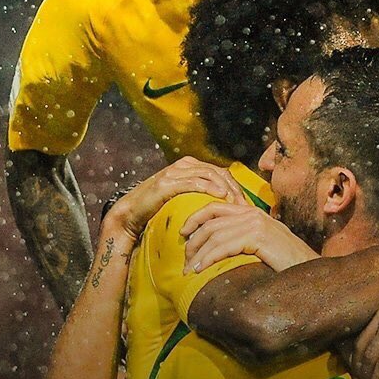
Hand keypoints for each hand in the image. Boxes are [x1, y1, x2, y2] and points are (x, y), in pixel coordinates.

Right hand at [107, 157, 247, 240]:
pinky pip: (194, 182)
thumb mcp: (185, 199)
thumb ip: (201, 195)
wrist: (131, 213)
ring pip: (209, 175)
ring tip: (236, 203)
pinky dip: (209, 187)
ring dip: (226, 188)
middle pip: (219, 172)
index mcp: (190, 166)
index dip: (236, 188)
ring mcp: (175, 171)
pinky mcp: (168, 182)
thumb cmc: (159, 208)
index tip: (246, 204)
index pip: (222, 173)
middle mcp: (184, 164)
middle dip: (235, 189)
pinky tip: (220, 195)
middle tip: (245, 206)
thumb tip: (226, 204)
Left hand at [180, 202, 318, 272]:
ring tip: (189, 270)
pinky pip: (224, 246)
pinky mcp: (258, 237)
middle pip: (211, 221)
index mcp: (254, 213)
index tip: (183, 233)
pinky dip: (208, 259)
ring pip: (214, 235)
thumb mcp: (264, 246)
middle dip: (193, 241)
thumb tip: (219, 249)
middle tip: (185, 261)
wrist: (310, 273)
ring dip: (198, 254)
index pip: (216, 207)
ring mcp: (257, 224)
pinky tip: (201, 270)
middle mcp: (254, 214)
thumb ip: (244, 240)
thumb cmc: (287, 265)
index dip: (195, 218)